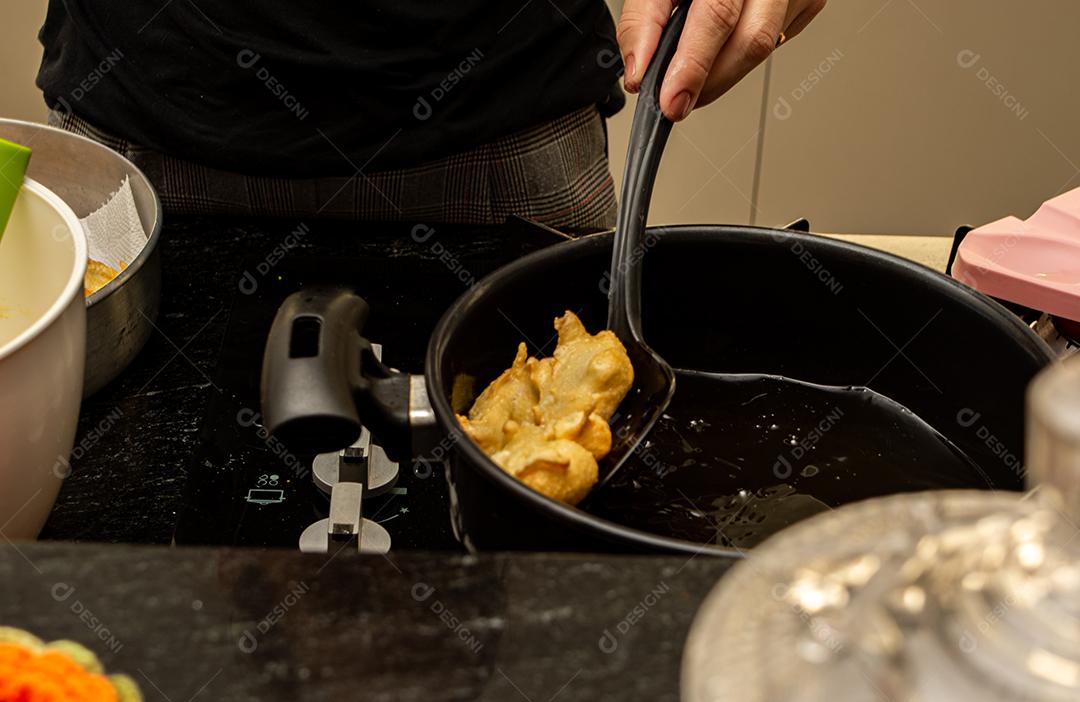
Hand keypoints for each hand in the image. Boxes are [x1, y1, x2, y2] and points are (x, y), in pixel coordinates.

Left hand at [617, 0, 826, 120]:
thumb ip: (645, 21)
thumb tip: (639, 72)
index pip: (718, 16)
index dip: (694, 65)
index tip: (674, 101)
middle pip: (750, 44)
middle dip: (709, 83)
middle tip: (677, 100)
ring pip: (763, 51)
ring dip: (723, 70)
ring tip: (694, 64)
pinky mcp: (807, 4)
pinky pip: (774, 44)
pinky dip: (741, 53)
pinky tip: (726, 39)